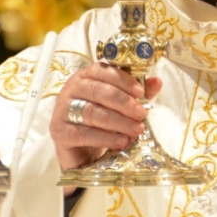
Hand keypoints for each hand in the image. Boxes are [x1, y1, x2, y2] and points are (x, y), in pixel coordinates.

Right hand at [49, 62, 161, 194]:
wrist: (78, 145)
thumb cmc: (100, 116)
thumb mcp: (120, 102)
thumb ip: (137, 91)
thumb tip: (157, 82)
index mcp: (87, 75)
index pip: (105, 71)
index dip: (124, 80)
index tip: (141, 92)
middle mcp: (72, 88)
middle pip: (99, 92)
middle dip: (124, 103)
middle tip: (142, 114)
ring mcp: (63, 110)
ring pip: (92, 113)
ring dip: (118, 122)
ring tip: (136, 130)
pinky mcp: (59, 131)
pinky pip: (84, 133)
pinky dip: (105, 137)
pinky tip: (121, 141)